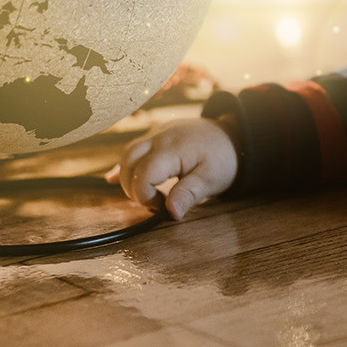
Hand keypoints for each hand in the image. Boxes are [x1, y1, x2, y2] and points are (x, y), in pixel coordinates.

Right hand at [103, 116, 236, 220]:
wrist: (233, 134)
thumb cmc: (224, 157)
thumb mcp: (212, 179)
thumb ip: (189, 194)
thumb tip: (171, 213)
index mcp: (173, 149)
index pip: (143, 174)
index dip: (145, 196)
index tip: (161, 207)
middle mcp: (159, 137)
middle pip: (129, 163)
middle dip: (133, 189)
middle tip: (153, 203)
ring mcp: (156, 134)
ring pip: (127, 155)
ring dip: (128, 177)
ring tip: (144, 195)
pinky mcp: (155, 136)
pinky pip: (133, 150)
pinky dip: (124, 166)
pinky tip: (113, 179)